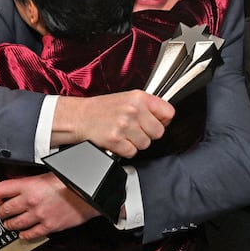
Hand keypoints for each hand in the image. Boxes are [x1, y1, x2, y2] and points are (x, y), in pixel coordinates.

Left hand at [0, 172, 99, 239]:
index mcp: (30, 185)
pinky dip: (24, 235)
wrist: (89, 194)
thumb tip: (19, 185)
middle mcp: (31, 201)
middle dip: (0, 212)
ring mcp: (39, 215)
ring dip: (9, 224)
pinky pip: (30, 234)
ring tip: (9, 224)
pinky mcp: (48, 227)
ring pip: (14, 224)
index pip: (1, 190)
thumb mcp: (48, 174)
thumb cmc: (72, 181)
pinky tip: (23, 233)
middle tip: (0, 212)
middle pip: (5, 209)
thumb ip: (31, 181)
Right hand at [53, 91, 174, 157]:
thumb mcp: (128, 98)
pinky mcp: (116, 140)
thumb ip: (148, 106)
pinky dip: (125, 150)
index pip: (168, 113)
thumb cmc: (103, 109)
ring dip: (135, 143)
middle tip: (135, 130)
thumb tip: (166, 118)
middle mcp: (133, 110)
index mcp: (139, 98)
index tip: (155, 122)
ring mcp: (124, 126)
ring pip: (146, 144)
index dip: (163, 120)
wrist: (80, 116)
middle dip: (148, 134)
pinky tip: (118, 141)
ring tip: (124, 134)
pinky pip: (132, 153)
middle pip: (158, 132)